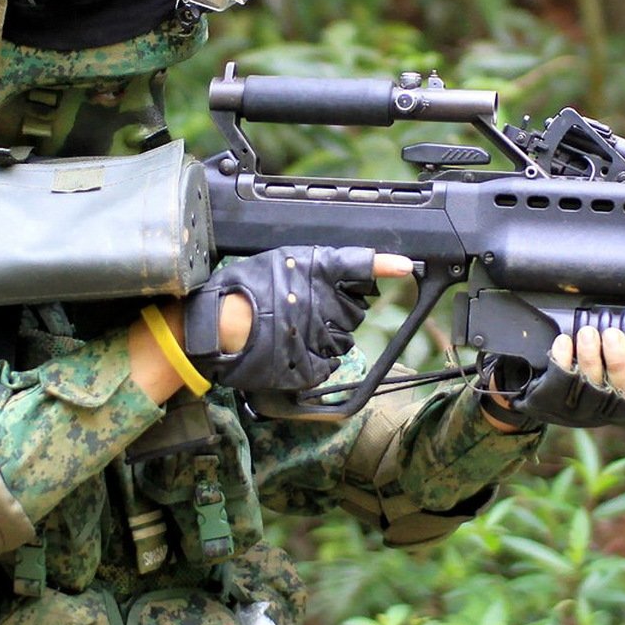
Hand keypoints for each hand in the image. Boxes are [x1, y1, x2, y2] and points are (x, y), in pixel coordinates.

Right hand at [214, 253, 411, 351]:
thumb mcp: (280, 260)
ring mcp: (321, 335)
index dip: (385, 265)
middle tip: (308, 308)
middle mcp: (326, 302)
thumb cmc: (242, 289)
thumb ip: (317, 264)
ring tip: (296, 329)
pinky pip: (331, 362)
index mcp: (318, 271)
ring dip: (330, 335)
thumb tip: (348, 270)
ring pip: (345, 338)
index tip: (407, 267)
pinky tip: (296, 349)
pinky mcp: (313, 364)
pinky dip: (319, 358)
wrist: (217, 327)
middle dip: (341, 309)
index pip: (361, 265)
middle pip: (356, 309)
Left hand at [483, 325, 624, 431]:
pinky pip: (559, 383)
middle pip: (623, 391)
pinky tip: (563, 342)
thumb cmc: (595, 378)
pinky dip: (561, 358)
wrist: (548, 397)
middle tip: (612, 334)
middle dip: (617, 361)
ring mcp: (585, 411)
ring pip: (592, 386)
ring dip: (589, 356)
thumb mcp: (620, 371)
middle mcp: (614, 410)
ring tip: (587, 333)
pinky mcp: (558, 405)